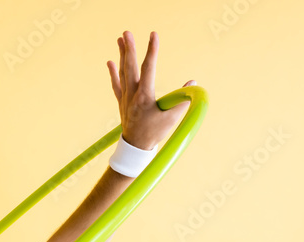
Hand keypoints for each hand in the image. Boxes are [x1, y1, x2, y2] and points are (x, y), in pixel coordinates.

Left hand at [107, 30, 195, 149]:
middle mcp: (132, 94)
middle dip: (130, 48)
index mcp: (144, 96)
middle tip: (127, 32)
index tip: (154, 35)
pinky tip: (110, 61)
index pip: (149, 68)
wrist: (136, 147)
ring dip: (122, 55)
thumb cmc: (155, 133)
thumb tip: (193, 82)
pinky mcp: (122, 102)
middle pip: (131, 67)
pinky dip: (113, 72)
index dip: (152, 50)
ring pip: (122, 72)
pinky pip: (116, 84)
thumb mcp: (172, 118)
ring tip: (120, 39)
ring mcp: (125, 97)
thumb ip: (183, 100)